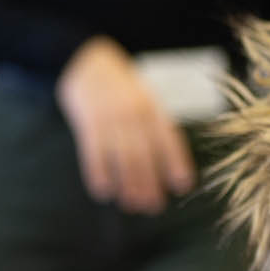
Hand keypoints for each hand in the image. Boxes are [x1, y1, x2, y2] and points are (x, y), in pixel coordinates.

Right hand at [56, 38, 194, 213]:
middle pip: (144, 155)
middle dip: (150, 183)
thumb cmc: (122, 89)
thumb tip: (167, 165)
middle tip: (154, 206)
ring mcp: (109, 120)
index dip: (176, 162)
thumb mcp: (146, 98)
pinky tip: (104, 192)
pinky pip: (94, 155)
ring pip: (121, 159)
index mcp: (151, 107)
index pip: (168, 138)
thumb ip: (155, 126)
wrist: (87, 64)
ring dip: (128, 186)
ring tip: (132, 205)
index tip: (182, 185)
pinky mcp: (87, 125)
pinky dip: (99, 175)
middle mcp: (133, 114)